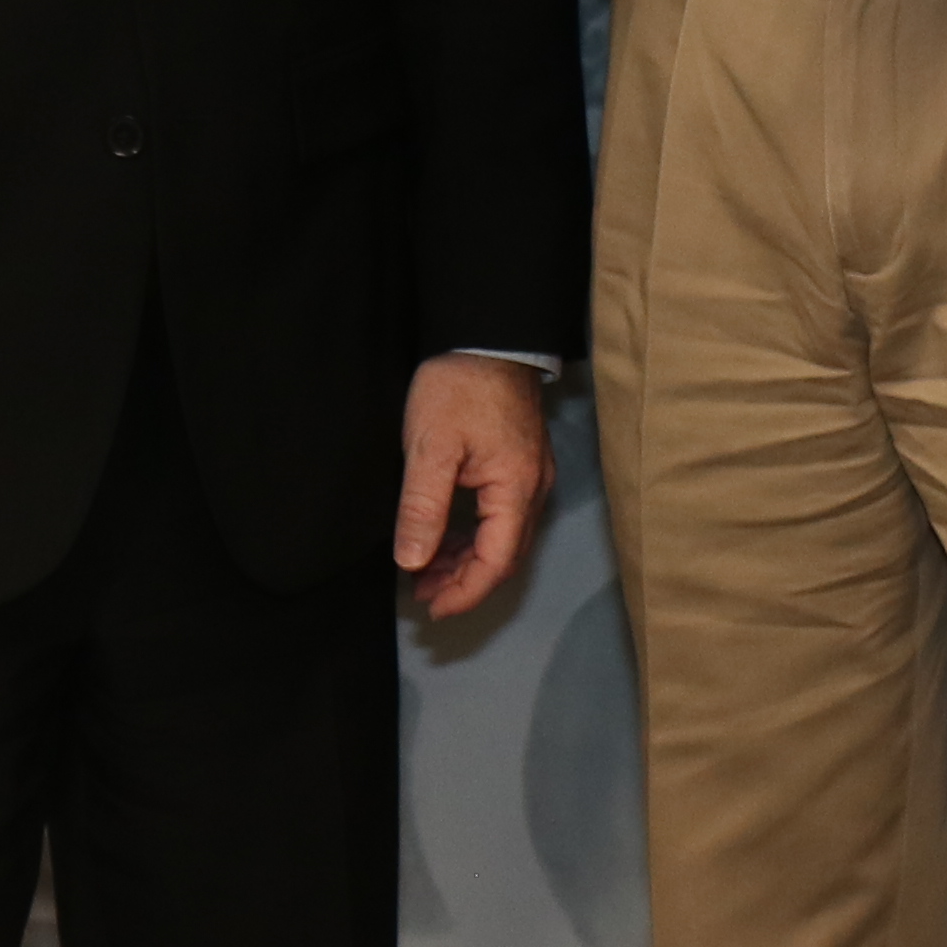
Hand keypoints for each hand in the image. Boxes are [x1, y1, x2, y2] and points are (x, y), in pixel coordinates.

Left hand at [394, 355, 555, 622]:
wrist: (489, 337)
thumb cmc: (458, 388)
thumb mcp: (430, 448)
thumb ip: (423, 508)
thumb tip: (412, 563)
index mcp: (516, 490)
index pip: (496, 562)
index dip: (465, 593)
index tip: (431, 609)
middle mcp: (533, 489)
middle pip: (504, 556)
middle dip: (464, 582)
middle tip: (422, 595)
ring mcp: (532, 476)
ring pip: (503, 538)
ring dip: (467, 560)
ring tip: (426, 571)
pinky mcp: (521, 463)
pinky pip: (501, 516)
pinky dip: (473, 536)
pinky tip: (446, 537)